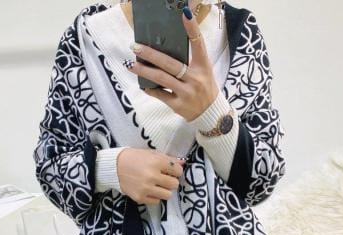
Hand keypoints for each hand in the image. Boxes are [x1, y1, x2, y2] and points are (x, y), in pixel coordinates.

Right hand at [116, 148, 185, 204]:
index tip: (170, 170)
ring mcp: (146, 188)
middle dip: (171, 181)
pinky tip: (149, 190)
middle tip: (164, 178)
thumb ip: (168, 159)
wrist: (115, 167)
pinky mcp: (140, 198)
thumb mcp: (152, 154)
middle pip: (174, 184)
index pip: (178, 171)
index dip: (175, 171)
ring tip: (157, 185)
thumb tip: (183, 163)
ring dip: (164, 190)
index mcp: (156, 162)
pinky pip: (156, 201)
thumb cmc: (135, 158)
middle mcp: (152, 176)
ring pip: (168, 195)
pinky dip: (155, 196)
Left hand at [125, 6, 219, 121]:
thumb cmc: (204, 87)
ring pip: (162, 79)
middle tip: (135, 47)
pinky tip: (142, 84)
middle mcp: (195, 79)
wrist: (211, 113)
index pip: (198, 44)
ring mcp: (186, 93)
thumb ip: (189, 59)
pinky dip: (151, 89)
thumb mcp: (203, 70)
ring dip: (145, 71)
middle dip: (151, 54)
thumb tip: (165, 47)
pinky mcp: (178, 105)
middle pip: (170, 63)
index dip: (192, 28)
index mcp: (203, 66)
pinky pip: (161, 95)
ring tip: (131, 65)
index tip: (184, 13)